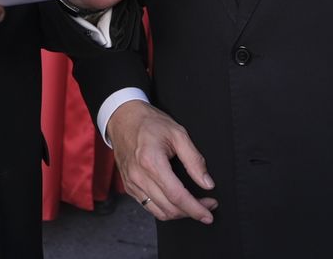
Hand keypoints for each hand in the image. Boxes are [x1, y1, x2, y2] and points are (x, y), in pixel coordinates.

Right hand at [106, 100, 217, 223]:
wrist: (123, 119)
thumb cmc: (150, 123)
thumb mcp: (178, 134)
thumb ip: (194, 160)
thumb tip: (207, 183)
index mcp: (151, 162)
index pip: (177, 195)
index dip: (195, 208)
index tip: (208, 213)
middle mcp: (139, 176)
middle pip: (169, 208)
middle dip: (191, 211)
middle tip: (207, 205)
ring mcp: (132, 184)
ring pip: (159, 212)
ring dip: (179, 214)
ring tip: (194, 205)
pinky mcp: (129, 187)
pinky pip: (149, 207)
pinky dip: (165, 209)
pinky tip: (176, 202)